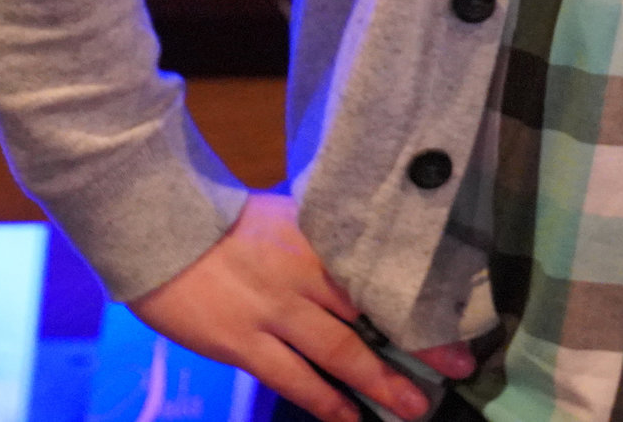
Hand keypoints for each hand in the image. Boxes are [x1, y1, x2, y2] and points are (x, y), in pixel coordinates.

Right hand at [129, 192, 440, 421]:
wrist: (162, 230)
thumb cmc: (225, 222)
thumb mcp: (288, 220)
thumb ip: (324, 244)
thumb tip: (363, 260)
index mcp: (322, 243)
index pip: (384, 275)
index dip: (423, 301)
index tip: (461, 318)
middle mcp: (307, 277)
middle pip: (375, 314)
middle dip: (420, 345)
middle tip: (460, 369)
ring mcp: (276, 312)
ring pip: (340, 351)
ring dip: (378, 382)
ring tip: (414, 408)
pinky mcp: (242, 342)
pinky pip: (292, 377)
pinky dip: (323, 400)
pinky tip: (348, 418)